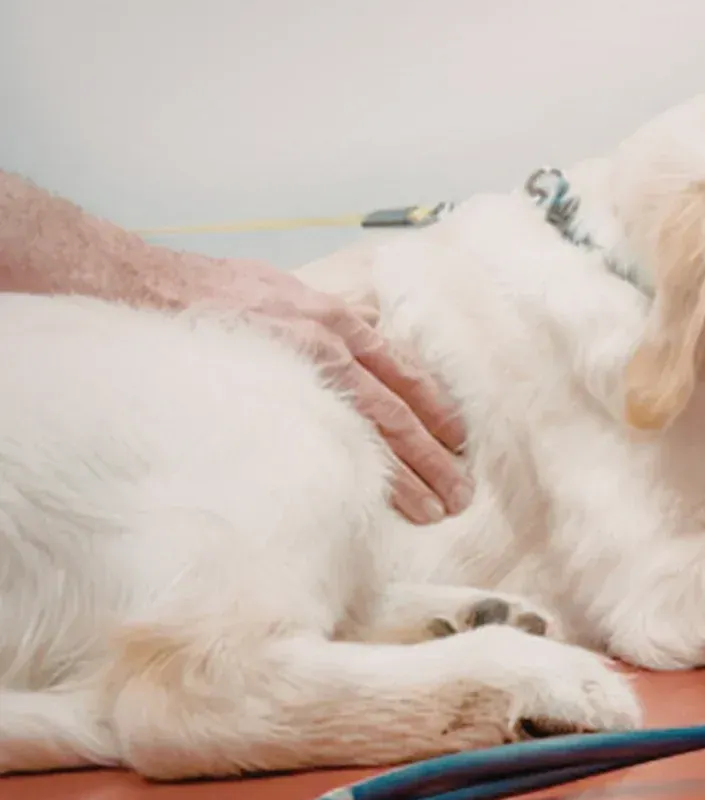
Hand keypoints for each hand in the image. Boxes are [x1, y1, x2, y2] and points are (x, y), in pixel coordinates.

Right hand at [183, 256, 473, 524]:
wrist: (149, 290)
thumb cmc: (212, 294)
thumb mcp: (284, 291)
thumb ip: (326, 319)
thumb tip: (364, 330)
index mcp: (336, 320)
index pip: (404, 372)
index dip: (437, 409)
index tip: (459, 441)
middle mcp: (330, 343)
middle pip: (398, 409)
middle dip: (434, 455)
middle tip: (459, 494)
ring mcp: (303, 370)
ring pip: (372, 430)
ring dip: (407, 474)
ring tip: (433, 510)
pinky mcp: (273, 394)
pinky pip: (326, 442)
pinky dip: (354, 472)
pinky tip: (373, 500)